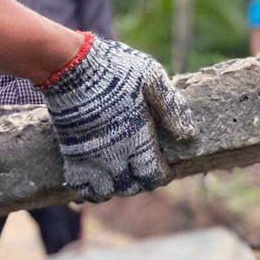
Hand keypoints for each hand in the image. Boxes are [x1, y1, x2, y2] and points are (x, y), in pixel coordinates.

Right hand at [41, 34, 195, 202]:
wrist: (70, 66)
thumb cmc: (115, 68)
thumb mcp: (151, 77)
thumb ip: (172, 106)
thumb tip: (189, 134)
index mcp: (137, 138)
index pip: (153, 176)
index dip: (161, 176)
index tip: (165, 167)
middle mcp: (113, 154)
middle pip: (130, 188)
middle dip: (140, 181)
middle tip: (143, 166)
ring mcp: (89, 157)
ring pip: (105, 192)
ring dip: (115, 187)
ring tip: (121, 171)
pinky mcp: (70, 153)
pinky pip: (79, 187)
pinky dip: (88, 189)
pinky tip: (97, 177)